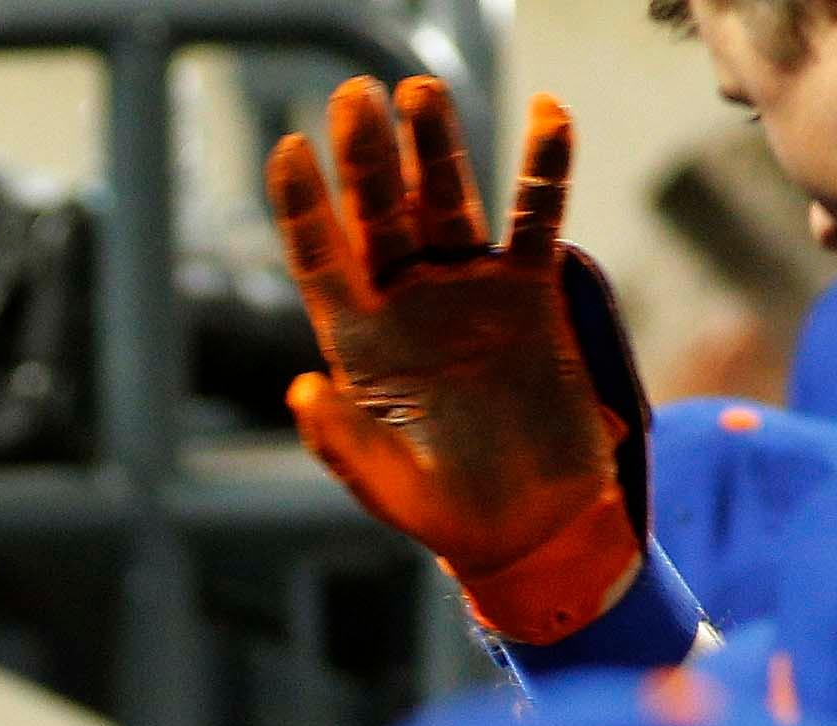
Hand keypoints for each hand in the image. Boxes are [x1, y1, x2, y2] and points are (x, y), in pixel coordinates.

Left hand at [271, 79, 642, 643]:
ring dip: (437, 145)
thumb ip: (342, 440)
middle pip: (381, 213)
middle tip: (355, 98)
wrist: (528, 524)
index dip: (304, 207)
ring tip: (421, 90)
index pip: (321, 260)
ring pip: (448, 200)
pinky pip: (536, 217)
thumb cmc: (442, 510)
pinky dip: (544, 168)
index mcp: (357, 341)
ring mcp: (468, 290)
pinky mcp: (530, 294)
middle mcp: (406, 302)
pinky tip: (549, 114)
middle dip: (368, 158)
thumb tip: (302, 388)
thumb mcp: (383, 485)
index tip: (287, 149)